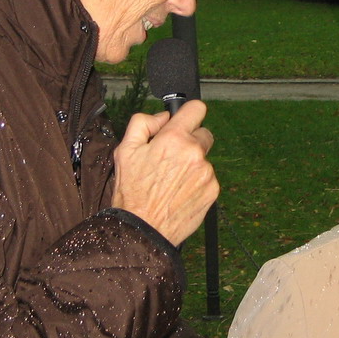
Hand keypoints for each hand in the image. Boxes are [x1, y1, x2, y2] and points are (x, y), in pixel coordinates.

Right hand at [111, 99, 218, 246]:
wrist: (143, 229)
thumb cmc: (132, 192)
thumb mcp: (125, 150)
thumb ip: (143, 123)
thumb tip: (163, 117)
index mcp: (174, 138)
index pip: (197, 109)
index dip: (189, 113)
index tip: (185, 120)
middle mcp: (194, 153)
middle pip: (204, 133)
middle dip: (190, 141)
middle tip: (171, 158)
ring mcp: (206, 172)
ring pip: (204, 159)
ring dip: (192, 165)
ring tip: (171, 181)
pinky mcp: (213, 190)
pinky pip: (208, 178)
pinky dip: (197, 183)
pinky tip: (179, 192)